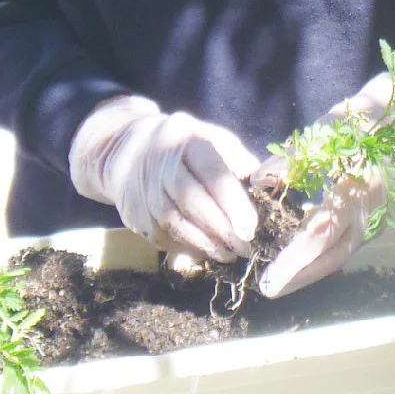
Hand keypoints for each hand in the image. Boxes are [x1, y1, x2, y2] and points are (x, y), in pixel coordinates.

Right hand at [68, 97, 256, 265]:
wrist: (129, 150)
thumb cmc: (186, 147)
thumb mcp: (213, 139)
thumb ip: (239, 160)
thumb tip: (266, 185)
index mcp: (187, 140)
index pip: (211, 172)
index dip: (232, 202)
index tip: (250, 229)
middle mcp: (161, 163)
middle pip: (192, 201)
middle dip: (222, 229)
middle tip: (245, 248)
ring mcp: (143, 190)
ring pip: (176, 223)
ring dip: (206, 244)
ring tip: (229, 254)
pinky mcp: (133, 214)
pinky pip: (163, 237)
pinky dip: (186, 248)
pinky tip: (206, 251)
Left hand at [257, 60, 394, 299]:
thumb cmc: (368, 117)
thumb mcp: (330, 128)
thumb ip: (295, 156)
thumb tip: (260, 181)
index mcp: (358, 190)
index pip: (322, 235)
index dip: (296, 259)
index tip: (271, 275)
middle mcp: (370, 210)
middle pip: (334, 256)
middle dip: (301, 276)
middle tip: (270, 288)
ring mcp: (376, 214)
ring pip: (342, 253)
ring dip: (312, 270)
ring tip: (282, 281)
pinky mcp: (375, 213)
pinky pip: (348, 242)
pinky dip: (325, 256)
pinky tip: (305, 258)